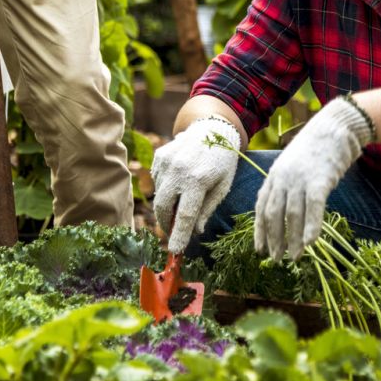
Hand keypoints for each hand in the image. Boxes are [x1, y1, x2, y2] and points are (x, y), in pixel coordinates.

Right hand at [151, 116, 240, 253]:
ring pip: (159, 195)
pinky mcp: (159, 157)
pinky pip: (157, 181)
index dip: (179, 236)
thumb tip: (193, 232)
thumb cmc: (222, 161)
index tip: (175, 251)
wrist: (212, 128)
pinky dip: (165, 188)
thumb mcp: (223, 186)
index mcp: (198, 180)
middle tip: (174, 232)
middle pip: (163, 208)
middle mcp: (179, 170)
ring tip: (183, 198)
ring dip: (167, 204)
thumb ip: (207, 209)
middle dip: (166, 224)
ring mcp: (166, 162)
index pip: (184, 215)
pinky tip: (179, 181)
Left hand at [254, 95, 373, 260]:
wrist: (335, 127)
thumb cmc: (316, 148)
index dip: (260, 231)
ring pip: (291, 215)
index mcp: (274, 175)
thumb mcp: (292, 165)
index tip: (260, 250)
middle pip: (272, 215)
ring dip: (292, 239)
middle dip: (273, 240)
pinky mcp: (320, 180)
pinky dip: (311, 227)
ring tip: (294, 257)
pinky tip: (310, 243)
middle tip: (276, 259)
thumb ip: (286, 185)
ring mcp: (300, 179)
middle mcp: (283, 178)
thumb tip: (283, 213)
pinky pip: (313, 208)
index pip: (261, 208)